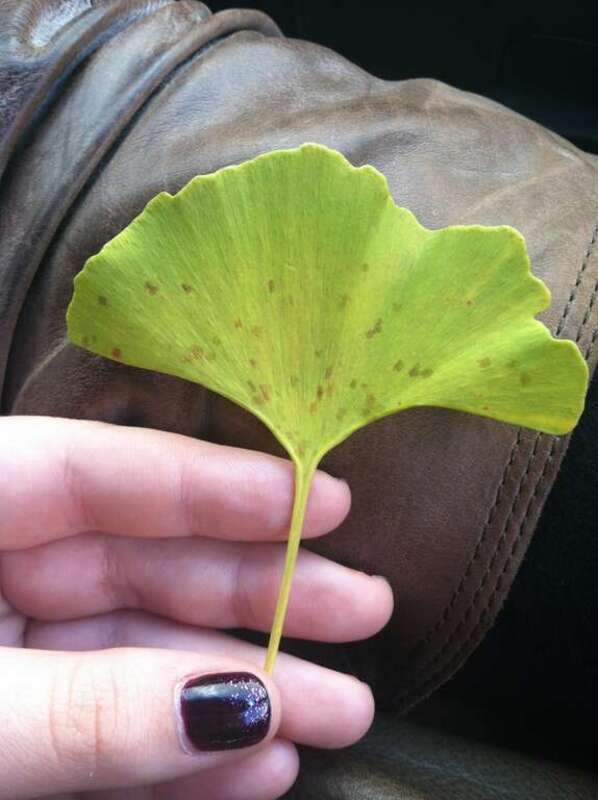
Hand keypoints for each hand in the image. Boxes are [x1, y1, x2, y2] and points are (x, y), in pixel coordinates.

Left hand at [0, 416, 392, 799]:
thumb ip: (86, 707)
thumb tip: (234, 707)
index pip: (102, 474)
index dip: (218, 485)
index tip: (323, 500)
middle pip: (147, 564)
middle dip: (263, 592)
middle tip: (364, 606)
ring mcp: (6, 647)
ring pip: (142, 653)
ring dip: (240, 689)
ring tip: (338, 709)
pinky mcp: (17, 726)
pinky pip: (107, 727)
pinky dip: (177, 753)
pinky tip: (255, 765)